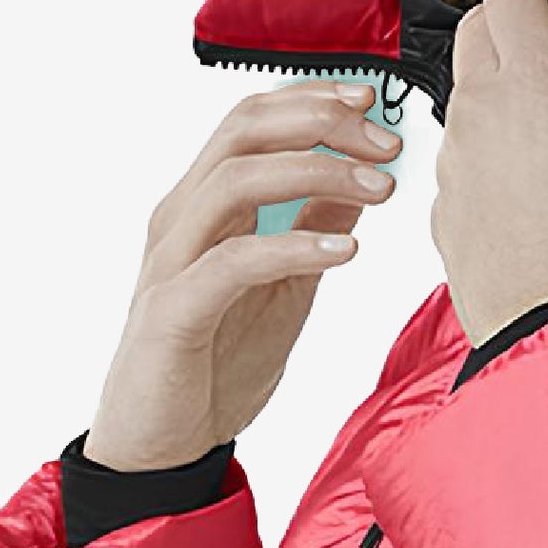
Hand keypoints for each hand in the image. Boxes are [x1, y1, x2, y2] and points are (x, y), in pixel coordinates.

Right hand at [80, 80, 404, 469]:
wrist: (161, 446)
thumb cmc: (213, 366)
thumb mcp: (284, 290)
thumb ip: (312, 233)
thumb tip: (363, 184)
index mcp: (204, 206)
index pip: (252, 120)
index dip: (312, 100)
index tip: (374, 104)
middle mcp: (182, 220)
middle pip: (242, 130)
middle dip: (321, 123)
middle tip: (386, 144)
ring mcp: (172, 262)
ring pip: (235, 181)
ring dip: (316, 173)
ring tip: (379, 190)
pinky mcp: (172, 313)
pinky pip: (231, 262)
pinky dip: (290, 247)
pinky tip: (342, 252)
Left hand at [433, 0, 547, 351]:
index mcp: (536, 85)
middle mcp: (481, 114)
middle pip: (479, 29)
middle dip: (525, 23)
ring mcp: (455, 163)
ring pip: (466, 91)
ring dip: (508, 86)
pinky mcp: (445, 210)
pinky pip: (461, 151)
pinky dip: (493, 143)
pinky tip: (538, 182)